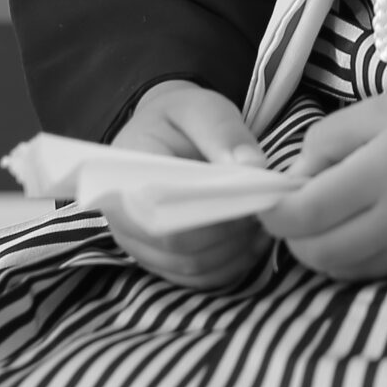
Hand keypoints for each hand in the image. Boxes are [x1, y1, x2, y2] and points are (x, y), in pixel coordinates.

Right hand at [106, 78, 271, 292]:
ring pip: (192, 268)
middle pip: (179, 249)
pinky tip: (252, 240)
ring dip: (234, 252)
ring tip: (261, 222)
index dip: (210, 220)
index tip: (250, 203)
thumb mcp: (202, 109)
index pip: (161, 217)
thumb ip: (224, 132)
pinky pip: (197, 277)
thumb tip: (253, 167)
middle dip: (230, 235)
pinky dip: (231, 265)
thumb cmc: (181, 119)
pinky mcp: (161, 258)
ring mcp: (140, 243)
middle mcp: (123, 218)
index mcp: (124, 177)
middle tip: (263, 212)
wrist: (165, 131)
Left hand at [259, 90, 386, 280]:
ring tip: (323, 223)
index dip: (274, 214)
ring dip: (319, 253)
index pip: (304, 215)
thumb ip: (329, 139)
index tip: (267, 201)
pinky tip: (355, 234)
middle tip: (293, 212)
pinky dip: (349, 261)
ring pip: (340, 271)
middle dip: (292, 238)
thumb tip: (298, 176)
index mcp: (375, 177)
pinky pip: (370, 274)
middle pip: (316, 253)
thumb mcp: (382, 109)